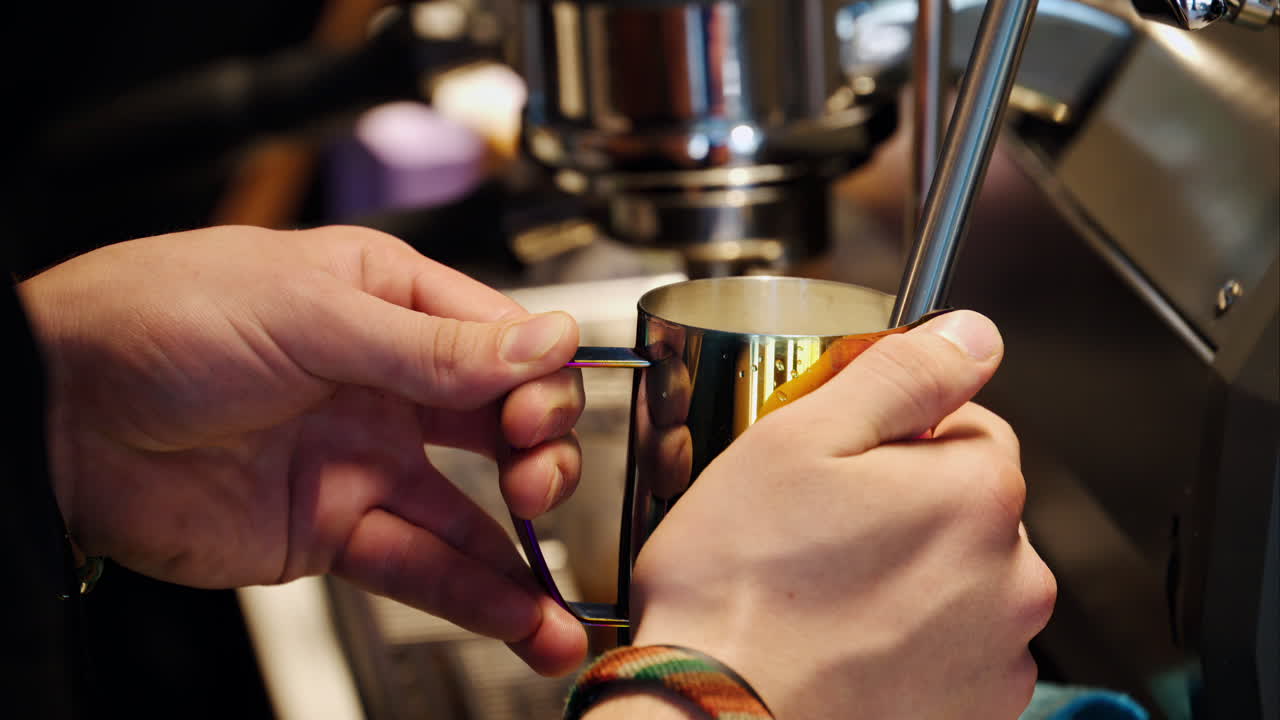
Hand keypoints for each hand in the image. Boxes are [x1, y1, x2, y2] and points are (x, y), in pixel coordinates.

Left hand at [17, 225, 588, 674]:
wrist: (53, 416)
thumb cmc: (158, 319)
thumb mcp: (309, 312)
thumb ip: (433, 346)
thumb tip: (545, 342)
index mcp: (389, 299)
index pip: (504, 341)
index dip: (538, 381)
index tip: (535, 415)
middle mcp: (389, 380)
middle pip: (504, 425)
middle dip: (541, 456)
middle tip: (534, 482)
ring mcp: (362, 459)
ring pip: (470, 513)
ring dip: (523, 560)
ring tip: (563, 611)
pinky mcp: (331, 530)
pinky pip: (417, 564)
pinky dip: (472, 597)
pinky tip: (521, 622)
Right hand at [625, 311, 1055, 718]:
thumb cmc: (741, 589)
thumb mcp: (799, 440)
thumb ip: (900, 374)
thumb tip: (970, 335)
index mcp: (975, 490)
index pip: (968, 421)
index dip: (895, 433)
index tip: (841, 462)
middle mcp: (1012, 574)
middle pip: (966, 503)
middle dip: (905, 504)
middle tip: (818, 530)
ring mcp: (1000, 652)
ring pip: (962, 577)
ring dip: (911, 574)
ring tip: (825, 594)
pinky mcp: (976, 711)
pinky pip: (956, 648)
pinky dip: (913, 641)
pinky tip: (846, 643)